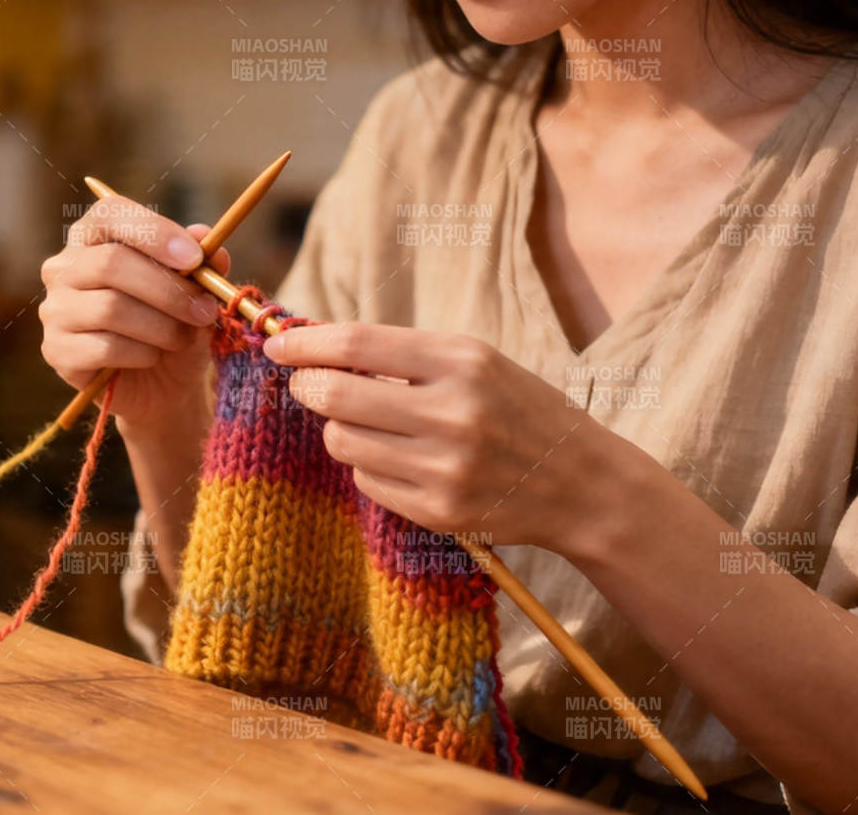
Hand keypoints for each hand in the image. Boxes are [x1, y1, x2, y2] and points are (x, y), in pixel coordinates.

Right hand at [38, 195, 228, 429]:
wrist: (160, 385)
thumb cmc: (173, 324)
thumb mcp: (196, 291)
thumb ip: (201, 261)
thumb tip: (204, 234)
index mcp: (93, 236)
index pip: (110, 214)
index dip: (154, 232)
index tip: (195, 258)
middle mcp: (64, 267)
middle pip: (110, 264)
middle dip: (167, 290)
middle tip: (205, 311)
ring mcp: (55, 309)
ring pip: (110, 309)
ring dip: (161, 326)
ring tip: (183, 338)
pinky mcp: (56, 350)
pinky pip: (105, 348)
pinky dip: (141, 354)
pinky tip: (153, 357)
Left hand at [265, 322, 639, 555]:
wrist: (580, 482)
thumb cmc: (516, 408)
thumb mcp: (473, 362)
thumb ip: (400, 354)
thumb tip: (315, 345)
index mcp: (461, 361)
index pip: (355, 345)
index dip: (304, 345)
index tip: (276, 346)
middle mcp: (453, 413)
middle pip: (334, 395)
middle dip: (307, 387)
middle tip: (306, 384)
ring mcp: (445, 467)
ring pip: (342, 442)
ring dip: (339, 429)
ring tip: (371, 424)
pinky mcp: (438, 511)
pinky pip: (366, 481)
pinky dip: (368, 465)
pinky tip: (401, 459)